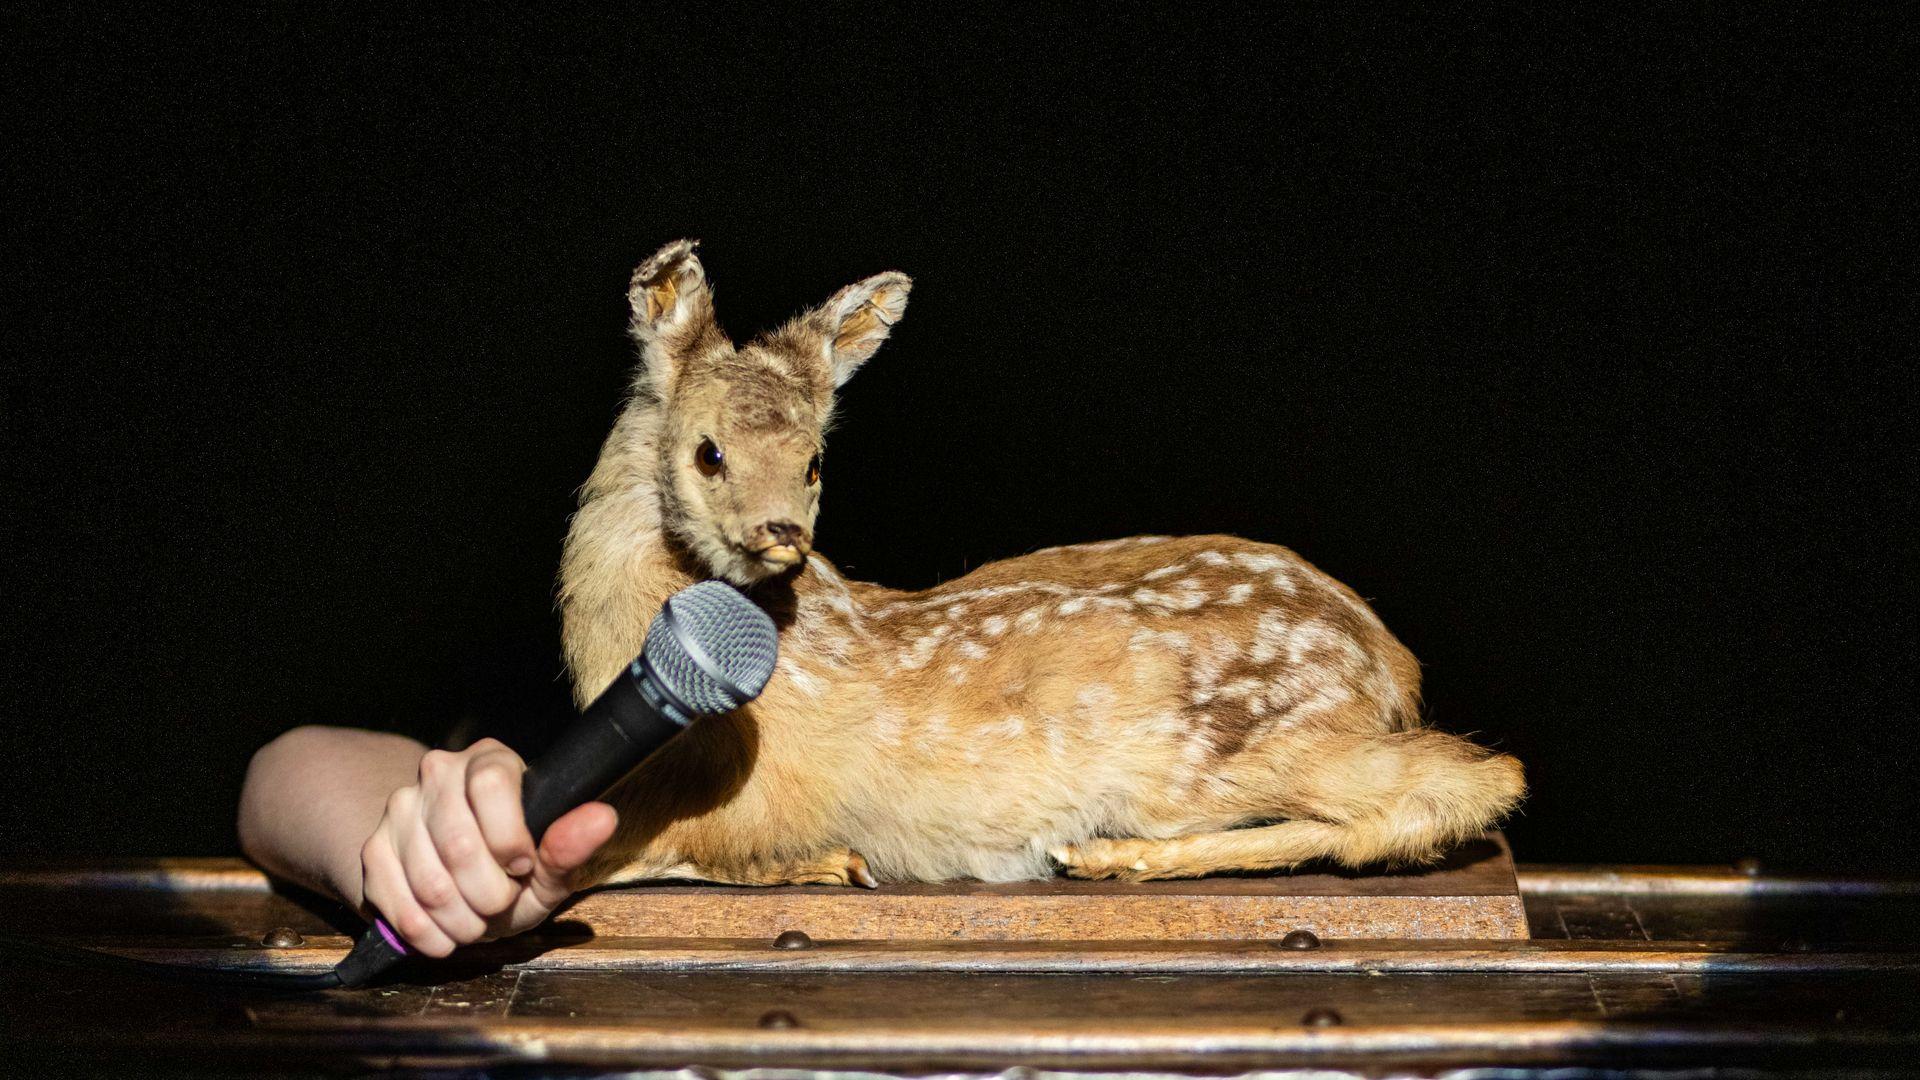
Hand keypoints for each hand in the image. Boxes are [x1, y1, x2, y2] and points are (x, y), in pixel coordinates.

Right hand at [357, 738, 617, 956]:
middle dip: (488, 894)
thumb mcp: (549, 864)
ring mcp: (399, 809)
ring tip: (476, 918)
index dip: (509, 838)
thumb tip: (603, 817)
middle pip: (459, 843)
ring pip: (428, 882)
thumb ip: (571, 844)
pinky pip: (396, 904)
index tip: (522, 866)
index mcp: (489, 760)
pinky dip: (428, 934)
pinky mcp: (372, 849)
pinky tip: (447, 932)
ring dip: (461, 921)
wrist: (460, 883)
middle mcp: (438, 772)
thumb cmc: (513, 870)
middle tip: (499, 903)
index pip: (491, 785)